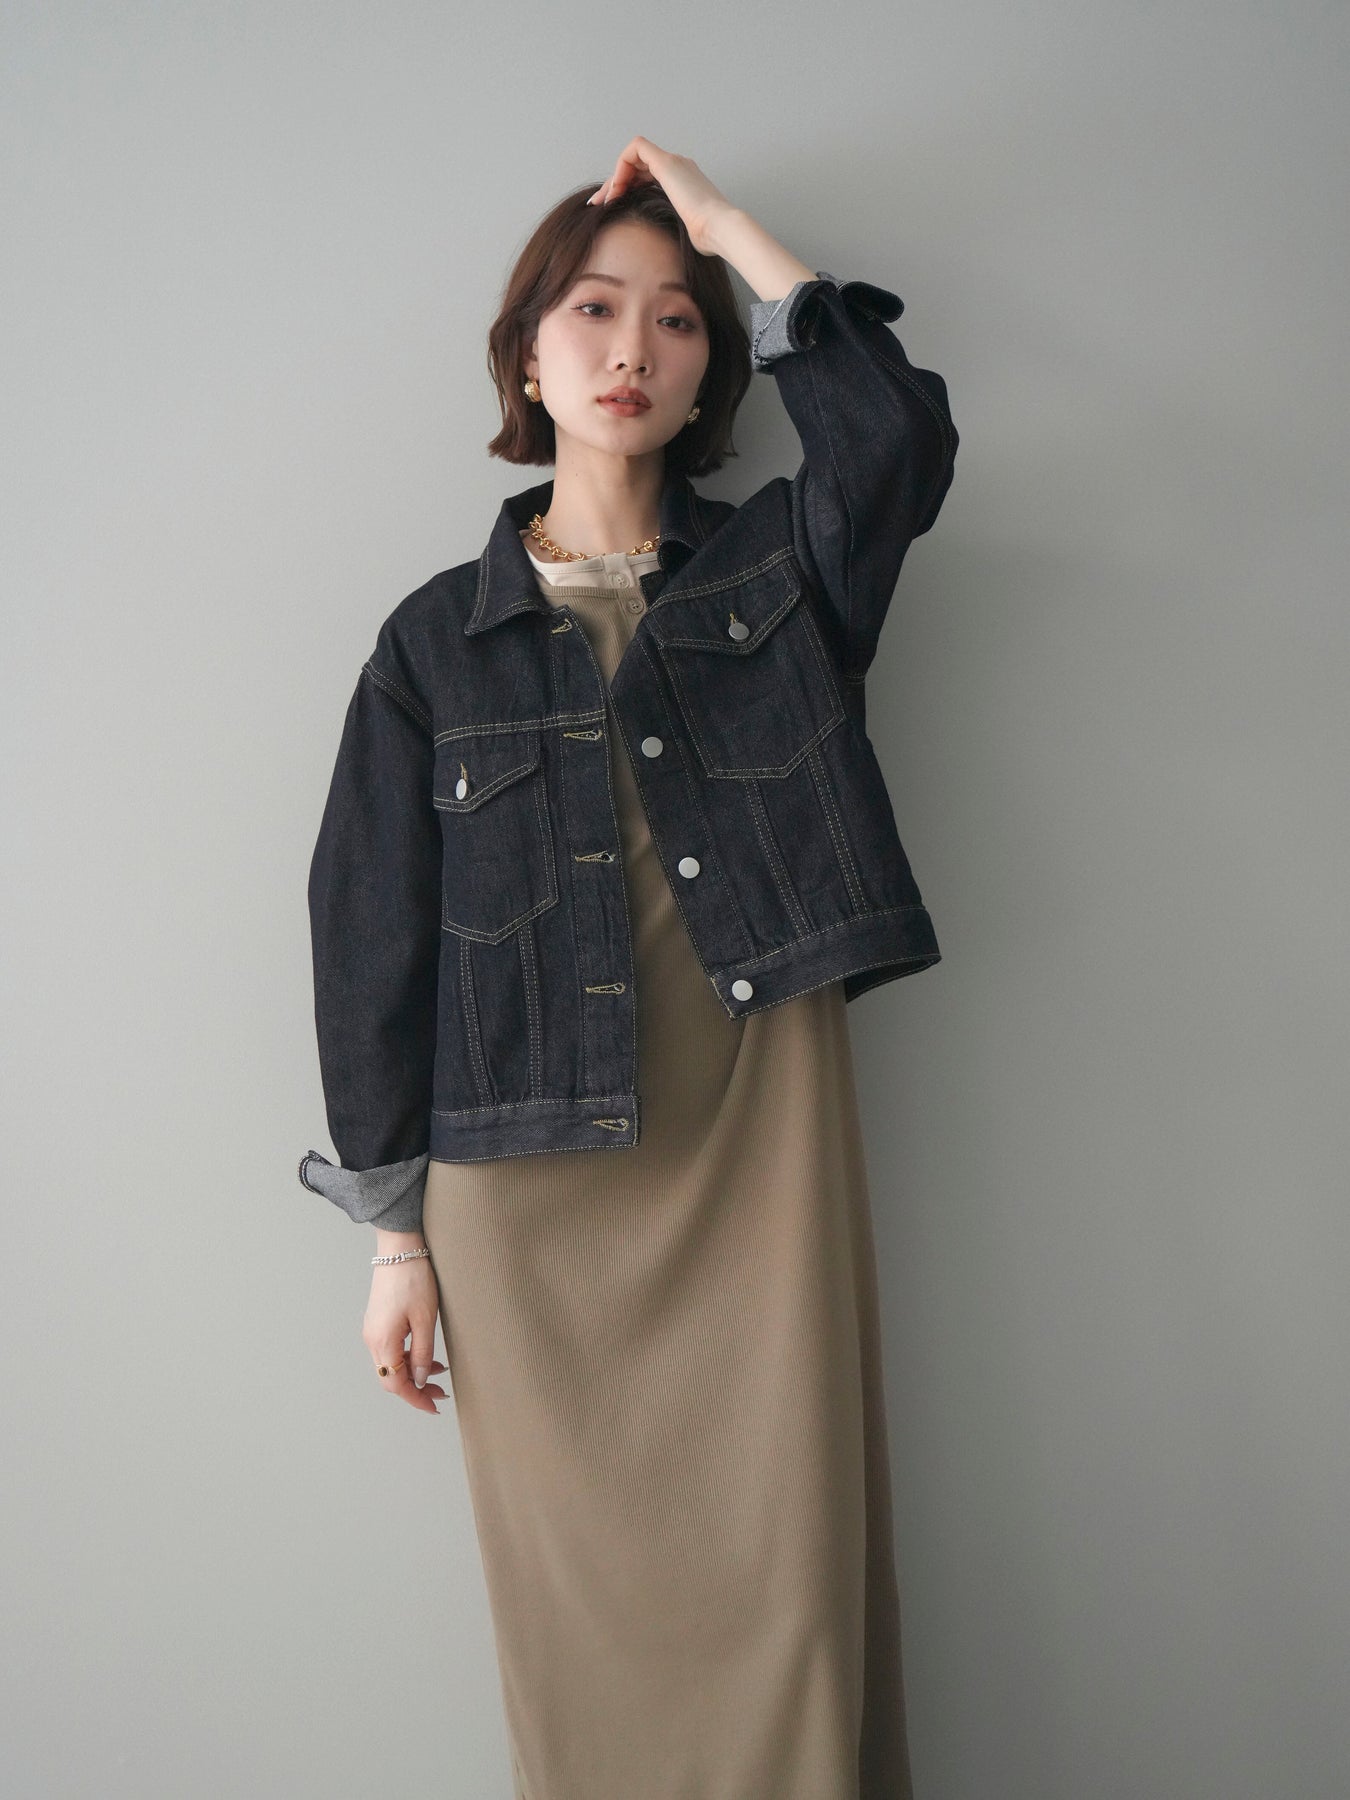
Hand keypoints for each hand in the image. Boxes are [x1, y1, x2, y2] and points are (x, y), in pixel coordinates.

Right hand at [362, 1255, 446, 1414]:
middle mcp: (372, 1339)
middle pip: (390, 1378)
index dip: (415, 1399)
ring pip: (390, 1365)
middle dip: (415, 1389)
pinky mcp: (377, 1322)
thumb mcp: (425, 1319)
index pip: (396, 1384)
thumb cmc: (414, 1279)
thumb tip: (418, 1380)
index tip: (433, 1407)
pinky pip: (390, 1350)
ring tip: (438, 1373)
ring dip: (412, 1373)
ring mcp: (372, 1330)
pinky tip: (425, 1355)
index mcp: (382, 1341)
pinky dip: (407, 1358)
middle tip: (440, 1393)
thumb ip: (422, 1353)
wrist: (400, 1248)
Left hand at [587, 137, 737, 256]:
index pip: (648, 176)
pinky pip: (636, 148)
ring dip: (616, 176)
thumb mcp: (684, 234)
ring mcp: (673, 162)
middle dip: (615, 183)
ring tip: (606, 200)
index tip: (613, 207)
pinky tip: (617, 189)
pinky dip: (621, 166)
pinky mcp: (666, 162)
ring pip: (634, 156)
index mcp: (684, 183)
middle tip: (599, 204)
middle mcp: (679, 167)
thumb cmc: (707, 238)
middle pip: (638, 166)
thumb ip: (671, 231)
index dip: (628, 187)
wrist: (719, 229)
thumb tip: (659, 250)